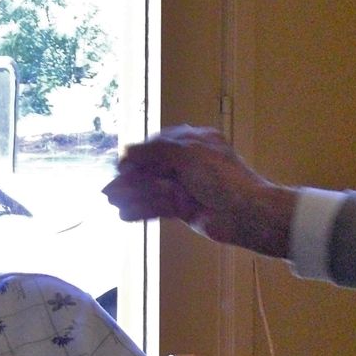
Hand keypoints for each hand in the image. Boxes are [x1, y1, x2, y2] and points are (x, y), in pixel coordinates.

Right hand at [102, 125, 298, 257]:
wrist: (247, 212)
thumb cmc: (221, 177)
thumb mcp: (186, 154)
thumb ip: (154, 151)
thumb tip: (125, 152)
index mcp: (194, 141)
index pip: (158, 145)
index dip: (138, 156)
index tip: (121, 166)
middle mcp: (189, 162)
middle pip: (153, 169)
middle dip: (131, 179)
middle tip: (108, 191)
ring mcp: (188, 186)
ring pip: (154, 189)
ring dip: (133, 195)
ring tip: (112, 202)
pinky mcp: (186, 210)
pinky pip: (159, 207)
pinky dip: (142, 209)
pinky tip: (125, 214)